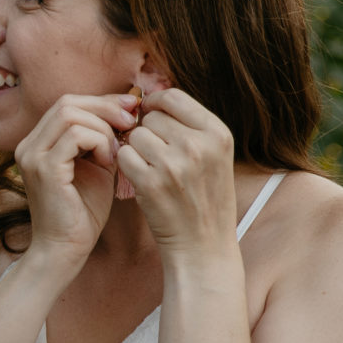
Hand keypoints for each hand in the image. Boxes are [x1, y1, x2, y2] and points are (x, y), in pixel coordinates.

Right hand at [14, 92, 140, 264]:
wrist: (66, 250)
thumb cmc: (83, 213)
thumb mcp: (97, 166)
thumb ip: (103, 139)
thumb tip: (127, 110)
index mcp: (38, 143)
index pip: (67, 103)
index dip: (101, 101)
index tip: (130, 109)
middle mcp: (29, 145)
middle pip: (67, 102)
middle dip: (104, 107)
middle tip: (131, 122)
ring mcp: (32, 155)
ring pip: (70, 113)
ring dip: (102, 128)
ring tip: (115, 153)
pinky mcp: (44, 168)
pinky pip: (76, 135)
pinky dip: (99, 142)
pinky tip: (108, 163)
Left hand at [114, 87, 238, 262]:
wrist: (204, 246)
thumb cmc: (205, 198)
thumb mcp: (215, 156)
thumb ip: (190, 125)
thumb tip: (149, 98)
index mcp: (218, 133)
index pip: (173, 97)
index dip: (155, 103)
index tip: (150, 115)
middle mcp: (198, 145)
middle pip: (152, 117)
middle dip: (148, 132)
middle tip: (157, 155)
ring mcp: (174, 165)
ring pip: (135, 136)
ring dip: (136, 150)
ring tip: (152, 169)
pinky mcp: (150, 184)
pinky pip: (124, 156)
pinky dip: (126, 166)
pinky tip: (141, 180)